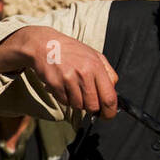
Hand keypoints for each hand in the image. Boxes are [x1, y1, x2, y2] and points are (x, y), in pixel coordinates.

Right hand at [0, 26, 118, 117]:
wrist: (45, 44)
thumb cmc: (71, 51)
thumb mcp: (94, 55)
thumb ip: (107, 72)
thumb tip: (113, 91)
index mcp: (97, 66)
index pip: (109, 97)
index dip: (110, 111)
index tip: (108, 115)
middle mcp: (84, 73)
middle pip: (93, 106)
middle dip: (92, 107)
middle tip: (87, 99)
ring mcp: (69, 79)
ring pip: (79, 105)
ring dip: (77, 101)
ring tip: (73, 87)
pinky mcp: (56, 84)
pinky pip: (65, 102)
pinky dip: (65, 98)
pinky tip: (64, 86)